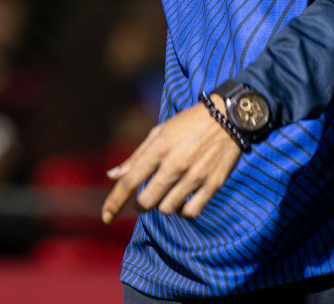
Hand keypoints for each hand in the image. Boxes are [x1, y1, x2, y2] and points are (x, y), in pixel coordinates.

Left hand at [101, 95, 241, 222]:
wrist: (228, 117)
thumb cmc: (188, 123)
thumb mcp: (159, 133)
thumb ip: (136, 157)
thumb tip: (112, 175)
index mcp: (159, 148)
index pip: (130, 181)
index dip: (114, 202)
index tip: (106, 216)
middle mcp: (176, 164)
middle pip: (147, 201)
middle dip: (141, 203)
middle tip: (146, 196)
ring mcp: (195, 176)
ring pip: (167, 208)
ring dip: (162, 205)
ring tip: (168, 192)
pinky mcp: (213, 184)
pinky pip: (190, 211)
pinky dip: (183, 210)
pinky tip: (184, 199)